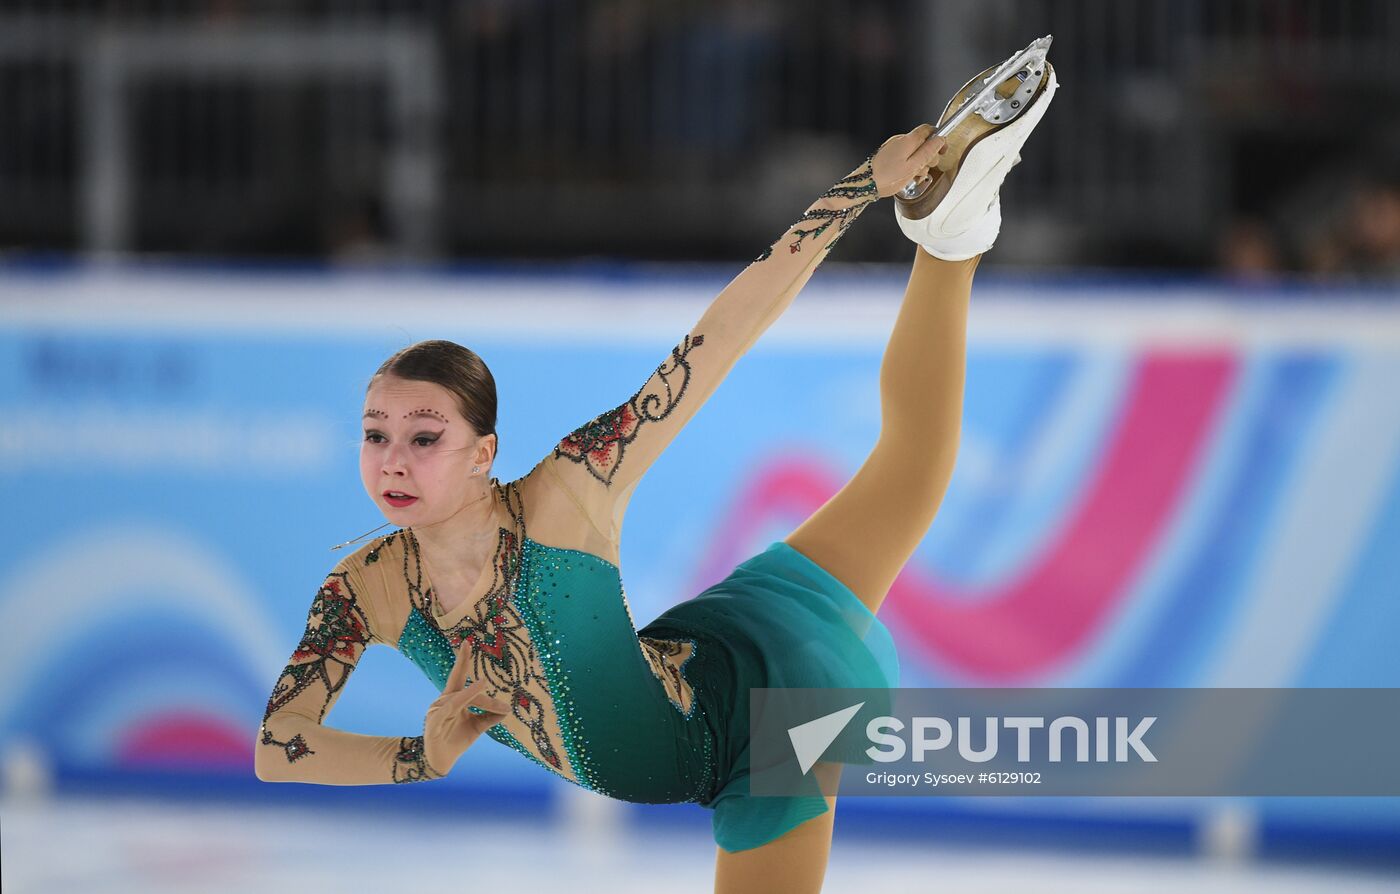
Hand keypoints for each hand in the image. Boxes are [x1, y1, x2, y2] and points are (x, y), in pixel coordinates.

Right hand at [422, 639, 511, 776]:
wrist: (442, 761)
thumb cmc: (457, 739)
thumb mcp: (478, 726)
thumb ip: (491, 716)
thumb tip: (507, 709)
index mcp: (453, 698)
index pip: (458, 676)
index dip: (462, 660)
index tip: (468, 642)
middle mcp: (443, 701)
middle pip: (460, 686)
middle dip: (472, 679)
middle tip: (497, 693)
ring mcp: (436, 711)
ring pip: (457, 699)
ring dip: (474, 697)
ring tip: (486, 690)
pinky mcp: (433, 724)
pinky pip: (445, 712)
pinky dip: (453, 706)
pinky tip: (459, 704)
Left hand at [869, 124, 946, 197]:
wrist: (865, 184)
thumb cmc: (887, 177)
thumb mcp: (913, 166)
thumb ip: (928, 152)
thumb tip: (940, 140)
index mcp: (908, 140)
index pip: (928, 130)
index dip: (938, 139)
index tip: (942, 150)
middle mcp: (900, 140)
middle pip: (922, 142)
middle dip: (928, 155)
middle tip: (925, 168)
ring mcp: (893, 147)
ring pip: (914, 151)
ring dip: (919, 163)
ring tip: (914, 176)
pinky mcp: (888, 155)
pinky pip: (905, 157)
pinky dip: (909, 165)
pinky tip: (906, 176)